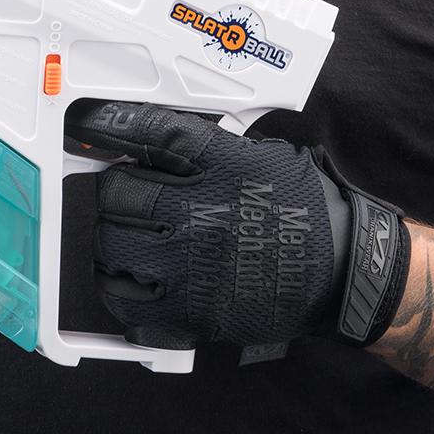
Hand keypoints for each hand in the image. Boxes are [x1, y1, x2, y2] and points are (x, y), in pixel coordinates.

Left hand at [65, 101, 409, 350]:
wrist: (342, 273)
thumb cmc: (305, 211)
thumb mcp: (264, 157)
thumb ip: (211, 149)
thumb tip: (154, 142)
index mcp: (223, 165)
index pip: (150, 133)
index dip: (112, 124)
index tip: (91, 122)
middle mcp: (202, 211)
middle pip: (117, 191)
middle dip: (113, 189)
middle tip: (123, 194)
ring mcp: (193, 264)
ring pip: (111, 245)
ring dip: (109, 237)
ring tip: (125, 235)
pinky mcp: (192, 312)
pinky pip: (125, 300)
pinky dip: (115, 287)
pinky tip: (125, 277)